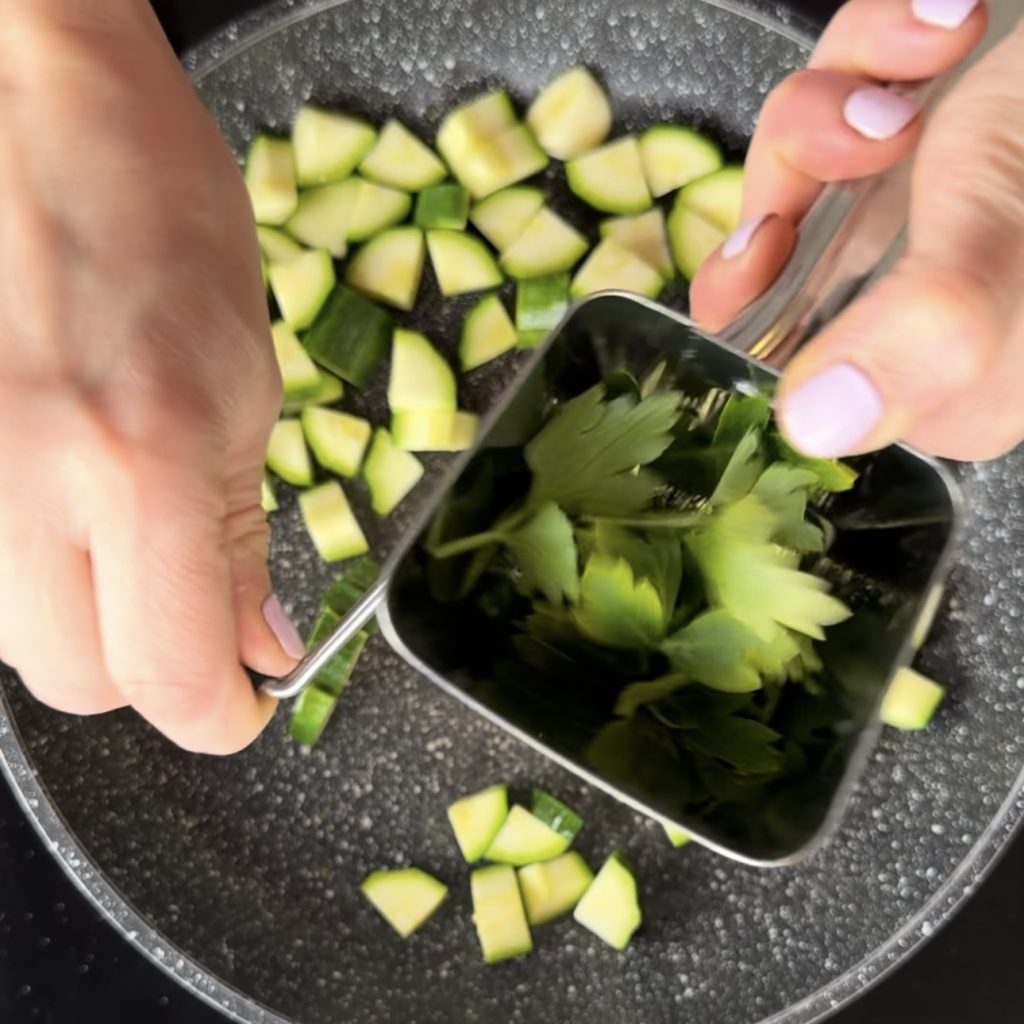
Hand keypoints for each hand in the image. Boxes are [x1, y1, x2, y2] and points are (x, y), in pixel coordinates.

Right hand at [0, 2, 299, 752]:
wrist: (33, 110)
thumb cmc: (162, 219)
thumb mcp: (246, 386)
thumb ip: (245, 536)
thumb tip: (260, 649)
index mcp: (139, 460)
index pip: (173, 676)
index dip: (222, 715)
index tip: (247, 703)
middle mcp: (22, 485)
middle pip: (83, 684)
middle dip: (156, 666)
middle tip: (196, 606)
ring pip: (19, 644)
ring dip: (89, 622)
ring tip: (126, 537)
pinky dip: (34, 573)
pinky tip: (64, 507)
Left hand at [692, 0, 1023, 460]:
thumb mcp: (1009, 259)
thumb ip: (925, 336)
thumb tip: (814, 424)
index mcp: (936, 368)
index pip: (786, 357)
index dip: (749, 301)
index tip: (764, 245)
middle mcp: (919, 293)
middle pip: (781, 233)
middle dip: (805, 157)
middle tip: (874, 127)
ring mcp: (928, 200)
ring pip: (815, 138)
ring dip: (855, 79)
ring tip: (938, 40)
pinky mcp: (940, 117)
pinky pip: (866, 69)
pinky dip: (892, 31)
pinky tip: (954, 15)